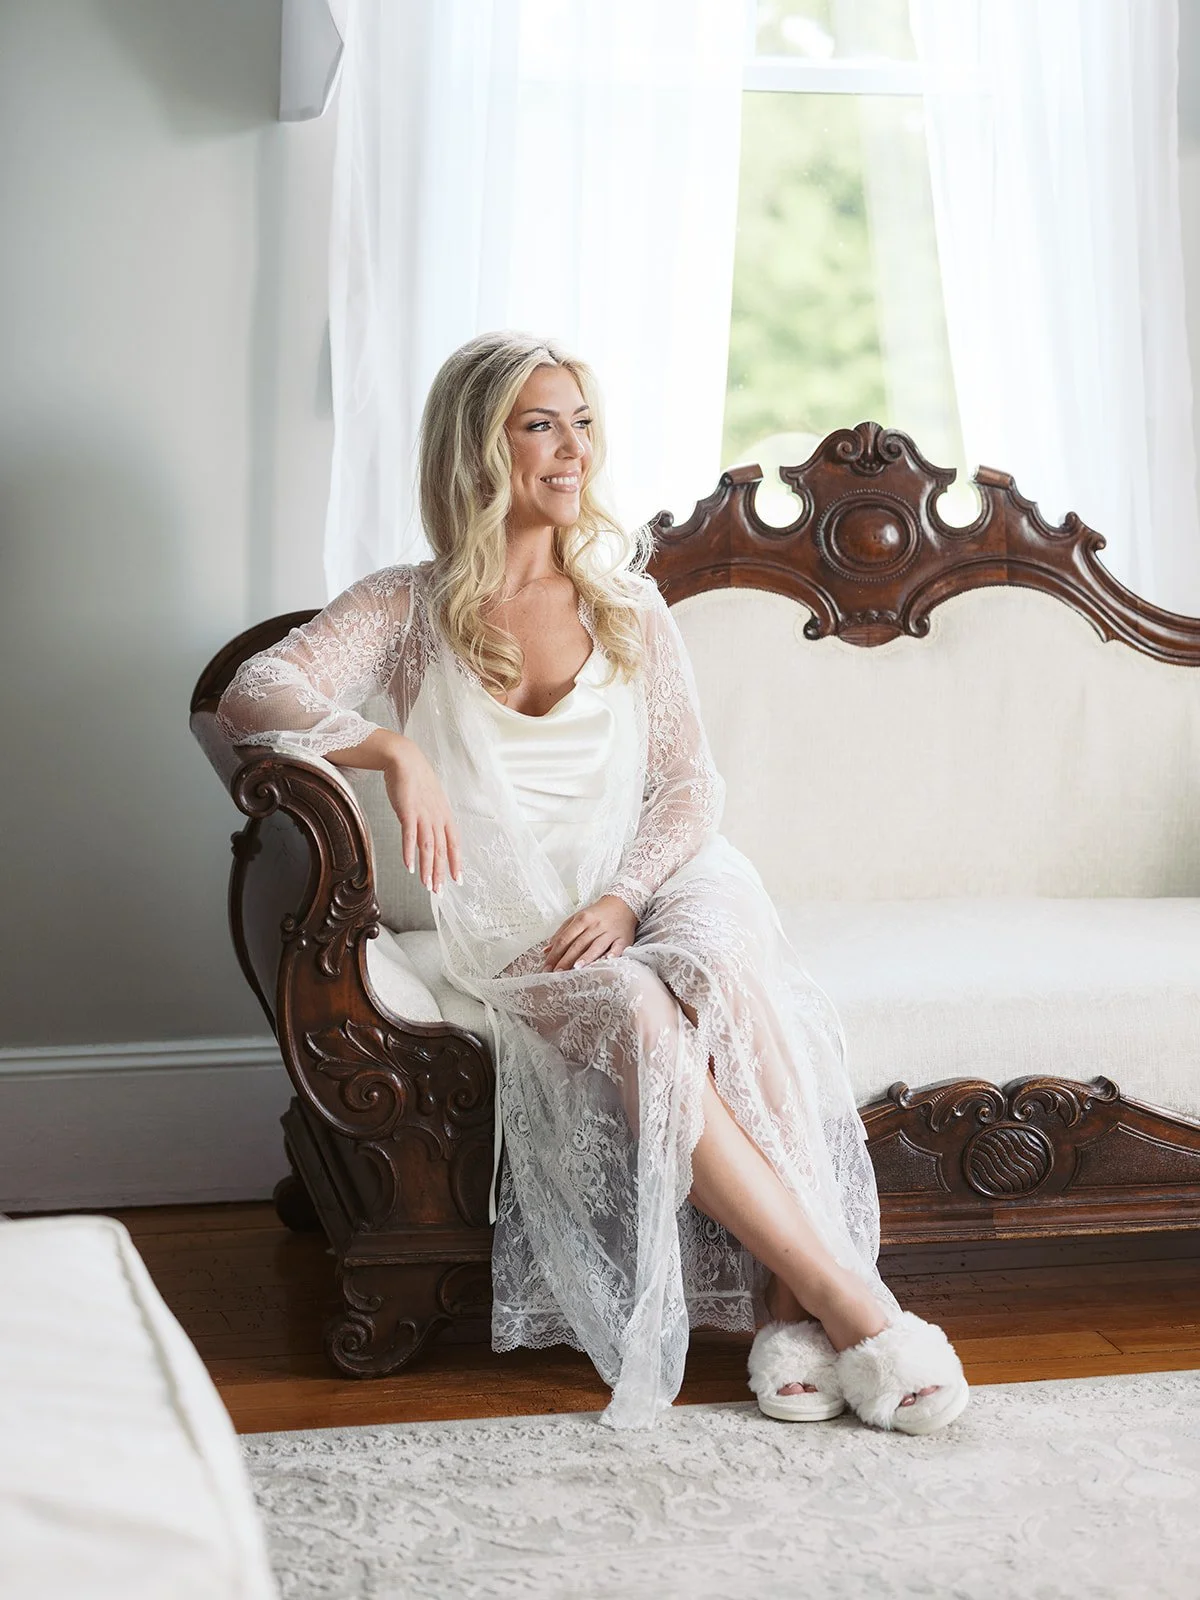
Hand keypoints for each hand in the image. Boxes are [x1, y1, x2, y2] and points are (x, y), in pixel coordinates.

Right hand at [382, 737, 461, 893]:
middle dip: (441, 873)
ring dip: (427, 868)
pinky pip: (410, 836)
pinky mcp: (408, 811)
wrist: (405, 760)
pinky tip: (408, 867)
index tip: (457, 880)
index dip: (456, 863)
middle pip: (441, 850)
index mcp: (445, 816)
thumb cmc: (417, 781)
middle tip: (439, 892)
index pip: (454, 844)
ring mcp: (423, 815)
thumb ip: (433, 819)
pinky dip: (409, 852)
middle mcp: (437, 818)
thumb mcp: (431, 802)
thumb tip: (432, 835)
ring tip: (426, 885)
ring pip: (428, 847)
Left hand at [543, 895, 635, 971]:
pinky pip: (618, 948)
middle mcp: (595, 926)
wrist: (622, 904)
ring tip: (576, 968)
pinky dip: (613, 954)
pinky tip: (607, 961)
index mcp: (582, 919)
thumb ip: (561, 933)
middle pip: (578, 944)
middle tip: (557, 973)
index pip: (565, 939)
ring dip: (586, 957)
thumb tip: (546, 950)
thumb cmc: (596, 914)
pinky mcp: (623, 939)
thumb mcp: (577, 918)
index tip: (547, 967)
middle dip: (566, 959)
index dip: (555, 953)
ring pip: (596, 946)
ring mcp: (609, 932)